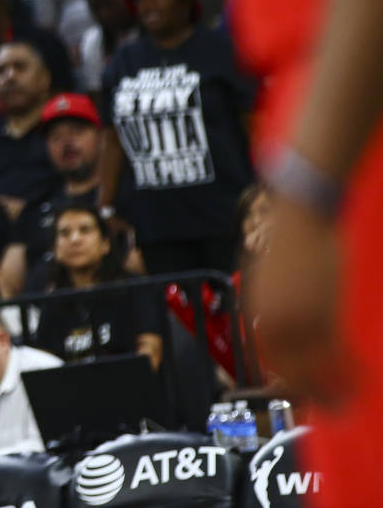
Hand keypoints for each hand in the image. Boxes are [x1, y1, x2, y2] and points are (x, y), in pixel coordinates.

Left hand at [245, 198, 352, 405]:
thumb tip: (286, 335)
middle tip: (329, 406)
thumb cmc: (291, 241)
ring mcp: (298, 315)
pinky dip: (346, 370)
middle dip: (310, 392)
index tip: (302, 396)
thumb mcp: (273, 281)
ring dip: (331, 387)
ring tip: (345, 399)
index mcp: (258, 311)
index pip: (270, 360)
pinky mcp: (323, 309)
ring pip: (314, 366)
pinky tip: (356, 378)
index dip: (288, 383)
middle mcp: (272, 318)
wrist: (302, 209)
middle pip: (291, 370)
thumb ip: (278, 310)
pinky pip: (335, 352)